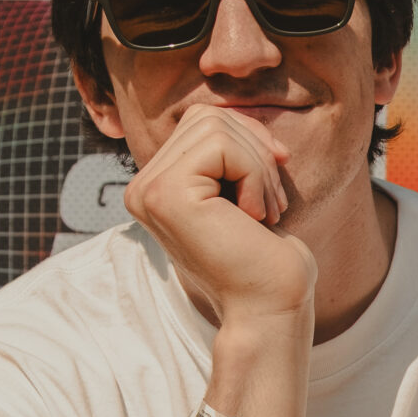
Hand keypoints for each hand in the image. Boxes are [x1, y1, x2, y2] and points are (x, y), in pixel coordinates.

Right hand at [123, 104, 316, 330]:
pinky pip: (221, 146)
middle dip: (255, 151)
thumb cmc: (268, 257)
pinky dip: (255, 176)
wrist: (270, 307)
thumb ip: (228, 152)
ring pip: (215, 126)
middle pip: (206, 116)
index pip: (201, 121)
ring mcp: (148, 190)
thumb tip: (236, 109)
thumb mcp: (245, 189)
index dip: (249, 138)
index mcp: (158, 185)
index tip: (274, 177)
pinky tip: (254, 217)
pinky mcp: (165, 194)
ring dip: (258, 166)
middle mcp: (143, 187)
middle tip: (271, 202)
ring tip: (264, 211)